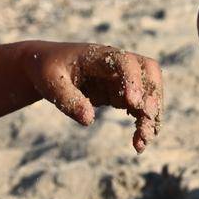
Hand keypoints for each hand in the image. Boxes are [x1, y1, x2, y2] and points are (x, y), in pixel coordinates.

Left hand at [24, 43, 163, 151]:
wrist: (46, 67)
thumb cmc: (46, 69)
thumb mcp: (49, 82)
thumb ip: (68, 99)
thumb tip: (89, 120)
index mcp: (99, 55)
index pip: (125, 62)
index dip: (133, 80)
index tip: (132, 102)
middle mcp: (117, 64)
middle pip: (149, 72)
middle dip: (152, 96)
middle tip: (147, 120)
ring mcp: (122, 79)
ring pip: (148, 92)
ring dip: (150, 116)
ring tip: (142, 142)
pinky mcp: (121, 94)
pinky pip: (139, 108)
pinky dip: (142, 123)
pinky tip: (138, 143)